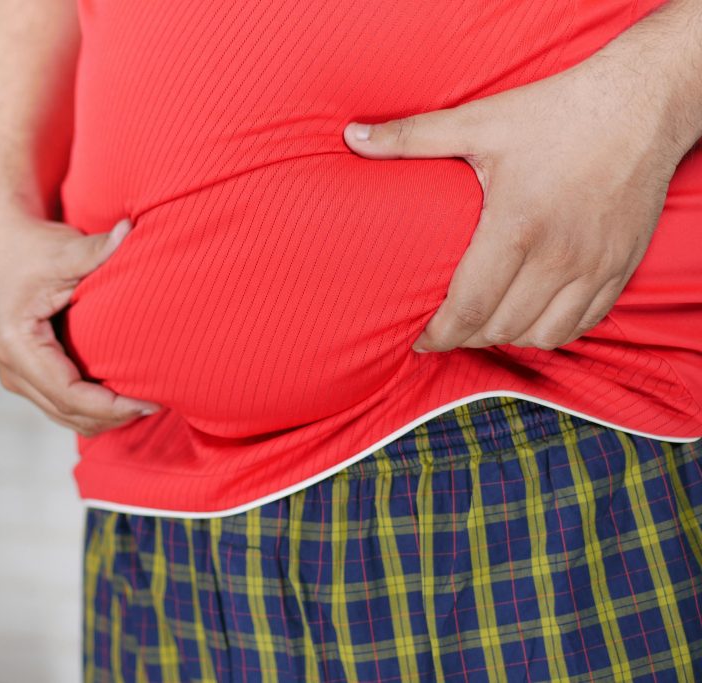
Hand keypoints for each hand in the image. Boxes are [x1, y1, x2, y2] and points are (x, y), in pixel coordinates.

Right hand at [0, 204, 160, 435]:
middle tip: (157, 403)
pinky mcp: (28, 374)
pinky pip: (63, 404)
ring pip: (66, 415)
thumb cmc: (31, 247)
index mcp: (17, 345)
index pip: (69, 394)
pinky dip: (93, 407)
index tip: (150, 402)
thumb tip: (130, 229)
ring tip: (145, 402)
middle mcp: (12, 369)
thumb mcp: (63, 250)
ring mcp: (17, 376)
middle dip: (113, 416)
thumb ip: (97, 249)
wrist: (0, 245)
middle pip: (69, 413)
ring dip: (104, 416)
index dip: (112, 406)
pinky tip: (124, 394)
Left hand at [342, 49, 687, 352]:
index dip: (439, 334)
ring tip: (483, 324)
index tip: (419, 340)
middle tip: (444, 329)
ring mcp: (595, 266)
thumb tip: (352, 136)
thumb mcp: (479, 121)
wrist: (641, 103)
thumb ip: (412, 136)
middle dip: (466, 337)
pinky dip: (551, 331)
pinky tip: (528, 317)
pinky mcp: (621, 267)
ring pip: (543, 336)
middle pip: (502, 328)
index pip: (470, 308)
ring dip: (507, 337)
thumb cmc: (555, 112)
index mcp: (517, 226)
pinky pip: (583, 325)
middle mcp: (560, 256)